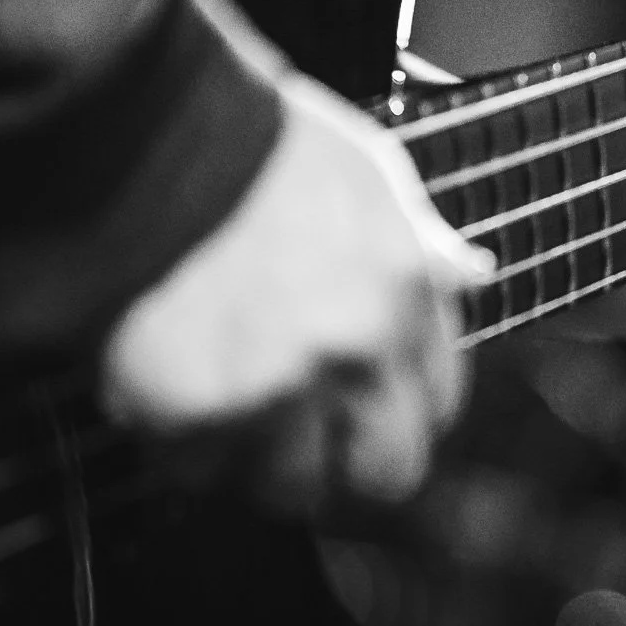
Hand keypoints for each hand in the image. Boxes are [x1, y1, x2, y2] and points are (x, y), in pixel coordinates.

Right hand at [101, 75, 492, 513]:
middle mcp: (354, 354)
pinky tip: (171, 387)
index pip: (438, 403)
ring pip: (286, 485)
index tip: (372, 402)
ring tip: (226, 397)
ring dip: (258, 455)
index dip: (403, 407)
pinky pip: (193, 467)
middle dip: (350, 460)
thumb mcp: (371, 175)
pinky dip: (180, 441)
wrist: (153, 140)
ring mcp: (274, 388)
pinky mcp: (188, 411)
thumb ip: (420, 243)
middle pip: (385, 472)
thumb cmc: (264, 144)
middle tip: (307, 433)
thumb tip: (472, 275)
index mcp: (405, 298)